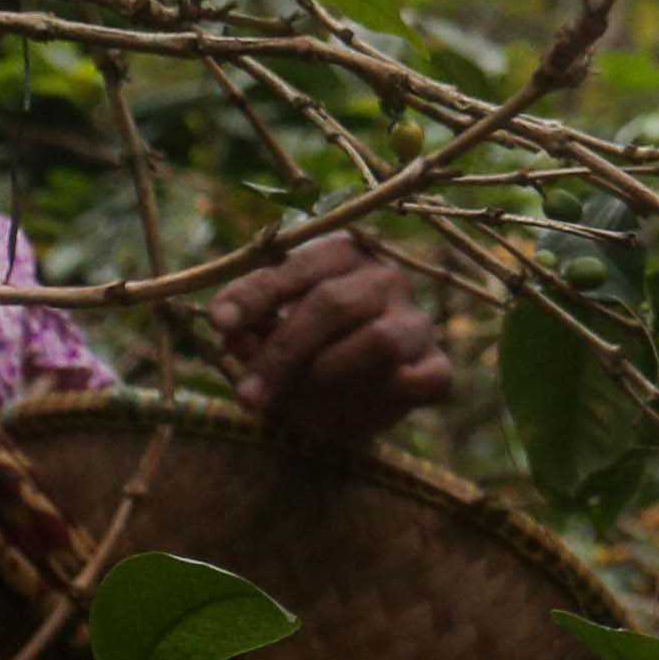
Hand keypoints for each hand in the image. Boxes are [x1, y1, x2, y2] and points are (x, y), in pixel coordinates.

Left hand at [218, 229, 455, 454]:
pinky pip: (424, 379)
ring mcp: (416, 321)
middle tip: (249, 396)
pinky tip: (363, 405)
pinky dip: (393, 395)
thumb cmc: (305, 351)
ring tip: (297, 405)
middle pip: (333, 304)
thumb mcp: (269, 335)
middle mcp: (385, 277)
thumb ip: (251, 332)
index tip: (221, 323)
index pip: (297, 266)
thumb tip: (235, 337)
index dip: (258, 295)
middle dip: (283, 353)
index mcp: (341, 254)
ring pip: (379, 341)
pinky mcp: (437, 366)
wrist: (353, 395)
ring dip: (329, 378)